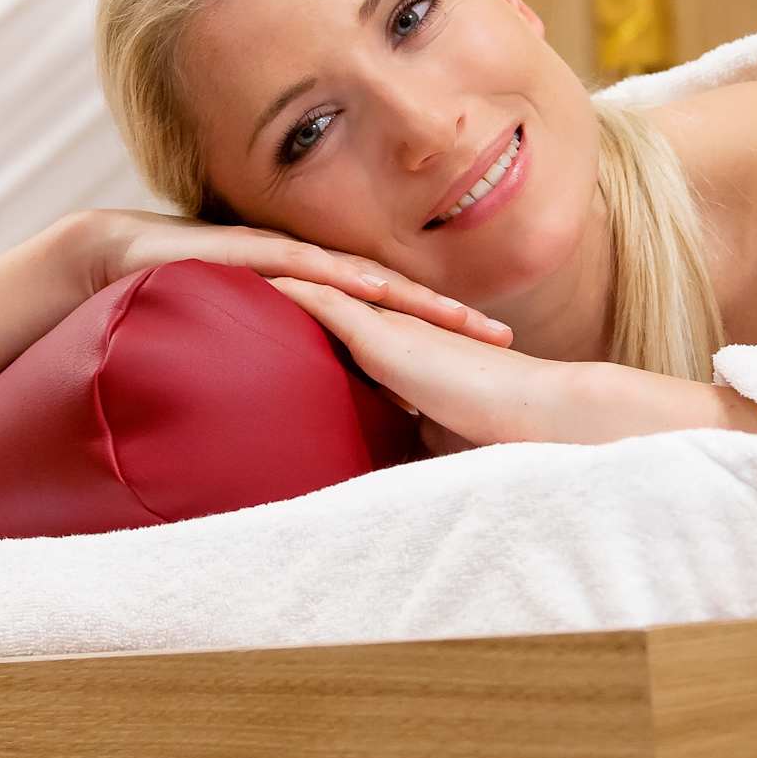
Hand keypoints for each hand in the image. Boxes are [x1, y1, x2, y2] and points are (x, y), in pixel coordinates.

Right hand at [59, 209, 513, 347]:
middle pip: (400, 298)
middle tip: (506, 339)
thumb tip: (325, 420)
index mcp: (322, 300)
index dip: (446, 335)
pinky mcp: (257, 251)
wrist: (124, 256)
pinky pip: (309, 266)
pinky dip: (347, 279)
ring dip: (418, 299)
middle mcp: (318, 276)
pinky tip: (380, 289)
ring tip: (464, 318)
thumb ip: (291, 369)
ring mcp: (290, 261)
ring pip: (368, 280)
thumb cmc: (189, 304)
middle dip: (454, 318)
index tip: (497, 355)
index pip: (397, 318)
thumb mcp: (253, 344)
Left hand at [268, 278, 756, 450]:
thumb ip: (399, 448)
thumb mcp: (428, 444)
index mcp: (396, 354)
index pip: (335, 329)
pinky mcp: (383, 333)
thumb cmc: (494, 438)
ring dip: (270, 281)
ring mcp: (386, 327)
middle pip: (316, 301)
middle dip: (271, 290)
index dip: (296, 319)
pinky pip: (323, 301)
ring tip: (220, 268)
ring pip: (314, 291)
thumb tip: (370, 489)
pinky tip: (249, 278)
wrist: (536, 417)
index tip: (252, 315)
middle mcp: (387, 331)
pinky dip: (285, 290)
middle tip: (224, 278)